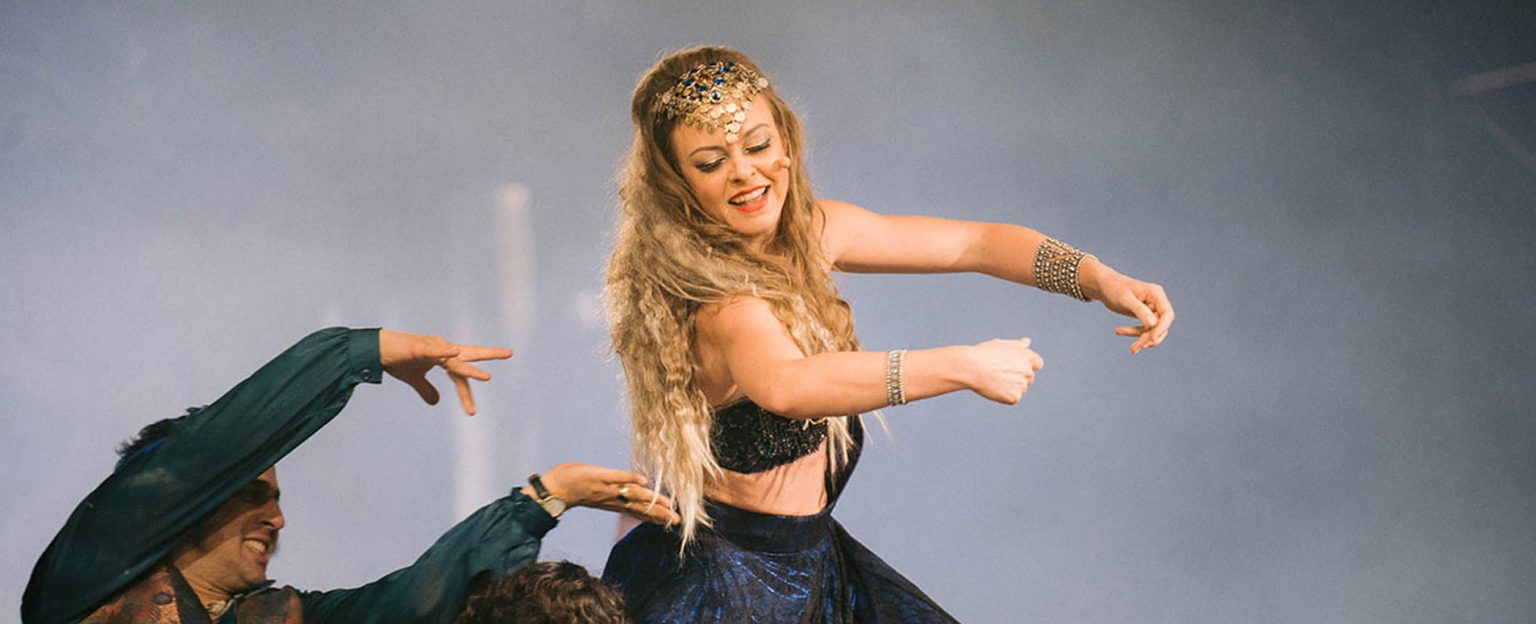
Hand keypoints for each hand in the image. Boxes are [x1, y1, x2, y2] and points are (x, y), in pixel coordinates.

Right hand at [378, 329, 512, 415]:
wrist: (376, 349)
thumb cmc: (397, 361)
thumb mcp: (414, 380)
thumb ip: (426, 389)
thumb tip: (436, 402)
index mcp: (443, 358)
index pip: (460, 376)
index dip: (465, 394)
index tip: (471, 412)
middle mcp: (442, 350)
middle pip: (469, 354)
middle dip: (489, 354)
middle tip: (509, 353)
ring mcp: (432, 347)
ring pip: (454, 360)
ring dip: (469, 369)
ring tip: (487, 377)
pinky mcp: (419, 347)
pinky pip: (434, 350)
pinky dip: (444, 352)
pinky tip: (454, 351)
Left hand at [529, 462, 680, 525]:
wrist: (552, 491)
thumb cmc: (574, 489)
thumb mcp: (597, 495)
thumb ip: (614, 493)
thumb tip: (630, 488)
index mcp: (613, 504)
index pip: (638, 511)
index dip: (656, 516)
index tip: (672, 521)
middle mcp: (612, 499)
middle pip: (640, 507)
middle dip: (659, 513)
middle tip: (677, 520)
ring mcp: (606, 488)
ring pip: (632, 495)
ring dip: (650, 499)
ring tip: (667, 505)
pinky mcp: (598, 477)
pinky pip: (616, 477)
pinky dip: (629, 478)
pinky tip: (643, 481)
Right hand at [965, 337, 1044, 404]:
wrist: (972, 367)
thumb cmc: (984, 354)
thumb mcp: (1001, 344)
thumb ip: (1017, 345)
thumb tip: (1027, 342)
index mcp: (1027, 357)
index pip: (1038, 363)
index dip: (1028, 365)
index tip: (1016, 366)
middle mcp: (1028, 371)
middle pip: (1029, 378)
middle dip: (1019, 377)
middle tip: (1000, 373)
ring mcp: (1022, 386)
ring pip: (1021, 389)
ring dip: (1012, 387)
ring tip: (994, 379)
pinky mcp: (1014, 398)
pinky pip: (1012, 399)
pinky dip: (1004, 396)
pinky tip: (994, 388)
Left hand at [1080, 260, 1174, 354]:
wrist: (1103, 285)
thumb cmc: (1114, 287)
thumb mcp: (1125, 299)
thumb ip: (1139, 310)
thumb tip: (1152, 324)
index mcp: (1156, 294)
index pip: (1167, 315)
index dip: (1161, 328)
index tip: (1151, 339)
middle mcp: (1157, 302)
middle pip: (1161, 326)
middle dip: (1149, 338)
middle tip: (1135, 348)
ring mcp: (1152, 310)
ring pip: (1153, 331)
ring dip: (1142, 339)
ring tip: (1130, 347)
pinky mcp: (1144, 316)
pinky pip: (1144, 330)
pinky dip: (1134, 334)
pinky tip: (1117, 331)